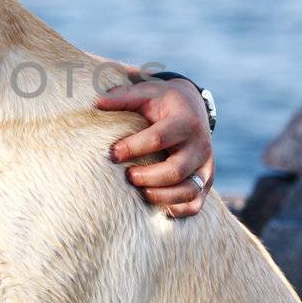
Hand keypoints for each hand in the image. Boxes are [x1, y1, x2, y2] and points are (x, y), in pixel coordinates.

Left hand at [96, 77, 214, 218]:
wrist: (192, 107)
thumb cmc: (162, 102)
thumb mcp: (145, 92)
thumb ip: (122, 97)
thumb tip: (96, 103)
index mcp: (185, 121)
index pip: (159, 138)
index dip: (133, 148)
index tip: (113, 153)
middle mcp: (200, 145)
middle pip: (175, 170)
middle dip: (147, 177)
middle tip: (127, 176)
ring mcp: (206, 166)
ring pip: (188, 191)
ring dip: (160, 196)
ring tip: (139, 191)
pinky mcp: (205, 181)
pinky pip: (196, 204)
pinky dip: (177, 210)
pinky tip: (157, 205)